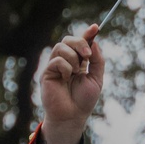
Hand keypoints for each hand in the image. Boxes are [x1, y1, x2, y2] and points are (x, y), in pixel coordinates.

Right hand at [40, 25, 103, 143]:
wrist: (72, 116)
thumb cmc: (83, 100)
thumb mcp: (96, 79)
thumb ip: (97, 61)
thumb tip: (95, 42)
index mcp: (77, 61)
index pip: (81, 42)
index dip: (88, 33)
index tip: (96, 27)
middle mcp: (65, 61)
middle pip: (68, 39)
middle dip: (80, 42)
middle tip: (87, 55)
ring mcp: (55, 66)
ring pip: (61, 46)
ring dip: (73, 56)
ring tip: (77, 71)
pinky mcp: (47, 73)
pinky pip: (57, 60)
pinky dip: (66, 67)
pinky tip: (67, 78)